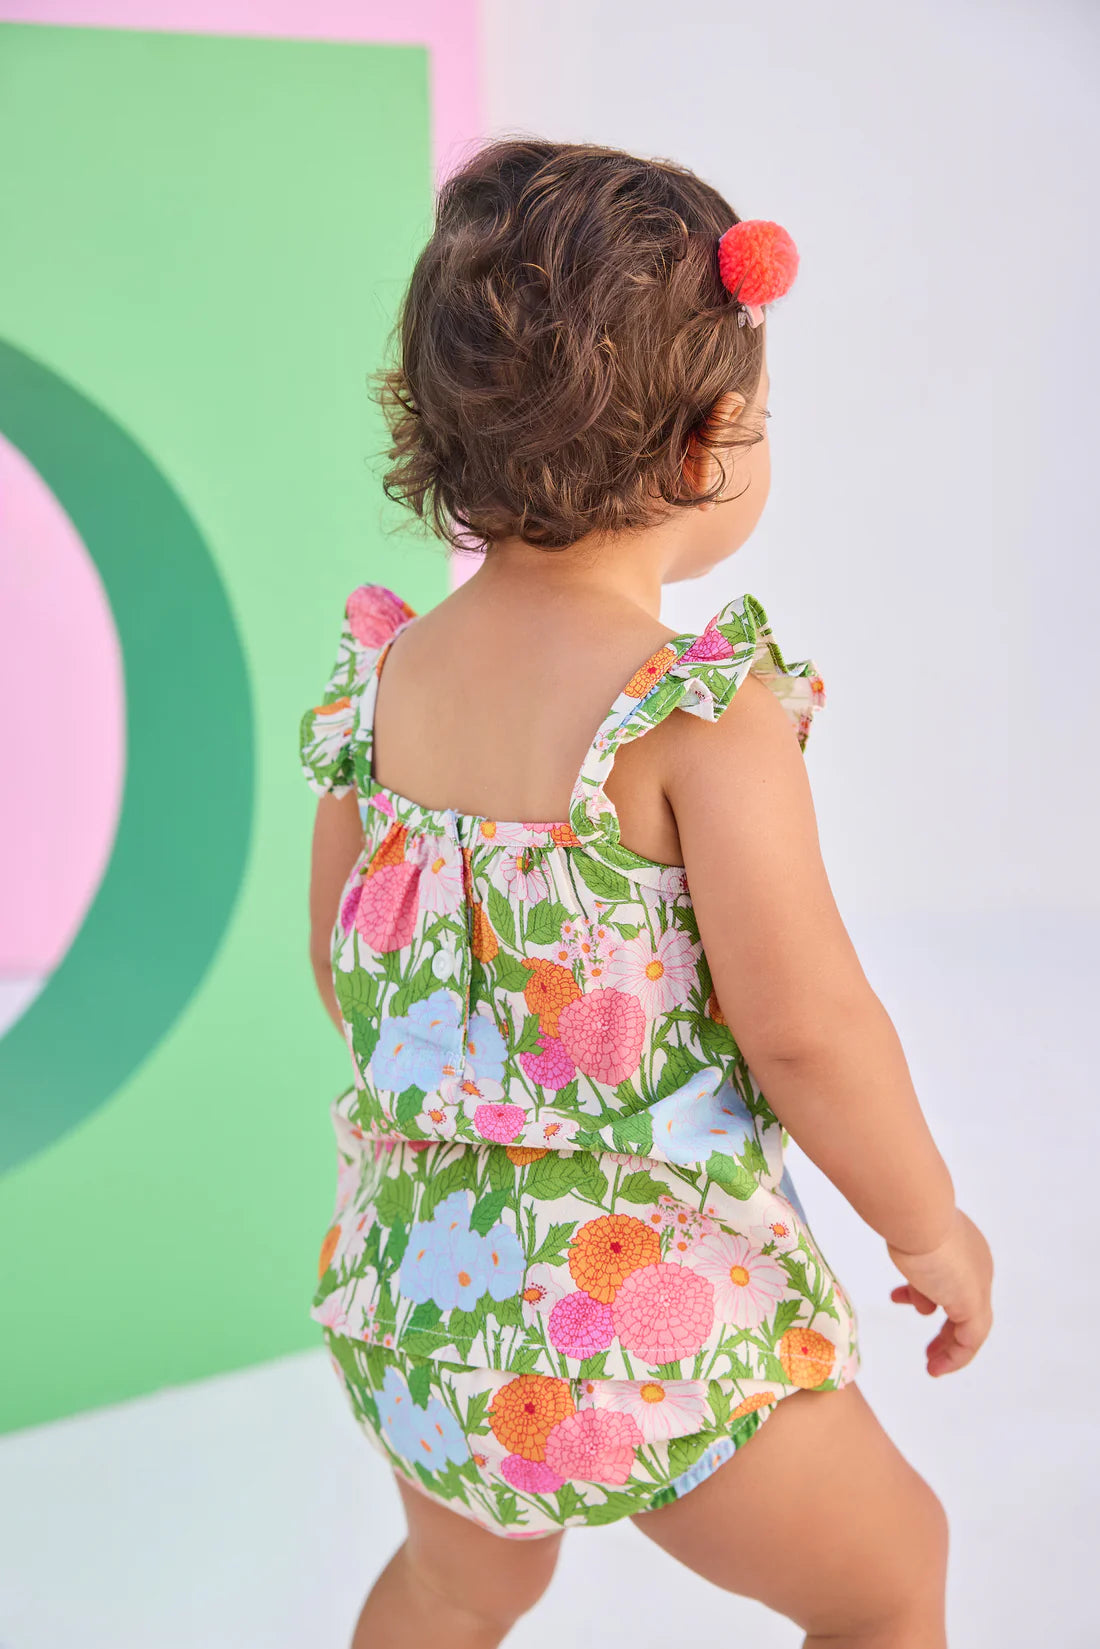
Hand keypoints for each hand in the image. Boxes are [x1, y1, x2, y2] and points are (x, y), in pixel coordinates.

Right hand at [887, 1208, 992, 1376]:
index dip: (930, 1296)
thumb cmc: (907, 1221)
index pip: (952, 1280)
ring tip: (932, 1365)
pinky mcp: (973, 1304)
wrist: (917, 1213)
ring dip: (949, 1347)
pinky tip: (936, 1368)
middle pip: (965, 1306)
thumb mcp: (911, 1251)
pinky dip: (955, 1357)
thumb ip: (919, 1276)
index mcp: (964, 1247)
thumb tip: (924, 1303)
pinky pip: (970, 1340)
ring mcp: (978, 1286)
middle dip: (946, 1329)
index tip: (907, 1303)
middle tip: (930, 1350)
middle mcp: (978, 1266)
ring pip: (970, 1327)